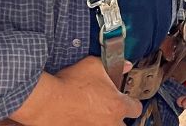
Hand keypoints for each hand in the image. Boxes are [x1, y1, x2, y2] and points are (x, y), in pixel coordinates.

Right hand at [11, 57, 141, 125]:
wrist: (50, 102)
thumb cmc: (71, 85)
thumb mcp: (94, 65)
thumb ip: (114, 65)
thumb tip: (126, 65)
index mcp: (117, 105)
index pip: (136, 108)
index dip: (131, 102)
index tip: (126, 99)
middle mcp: (111, 123)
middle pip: (125, 124)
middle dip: (119, 116)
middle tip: (109, 107)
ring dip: (106, 121)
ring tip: (96, 113)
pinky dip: (91, 123)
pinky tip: (84, 117)